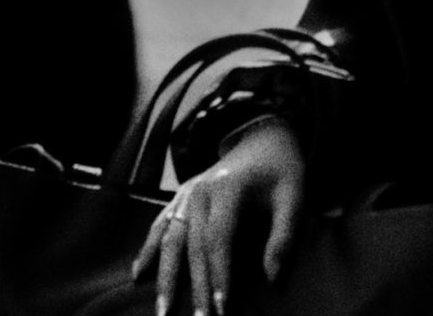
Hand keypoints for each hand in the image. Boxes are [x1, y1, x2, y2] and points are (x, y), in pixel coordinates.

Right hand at [133, 118, 305, 315]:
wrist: (262, 135)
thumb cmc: (281, 169)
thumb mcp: (294, 195)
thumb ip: (284, 236)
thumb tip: (273, 279)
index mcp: (228, 189)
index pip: (219, 240)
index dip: (219, 275)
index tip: (222, 307)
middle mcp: (200, 191)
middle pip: (193, 246)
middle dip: (194, 286)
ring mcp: (186, 193)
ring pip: (170, 239)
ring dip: (165, 276)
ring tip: (162, 309)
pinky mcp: (180, 196)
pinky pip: (160, 224)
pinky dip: (148, 249)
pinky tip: (138, 273)